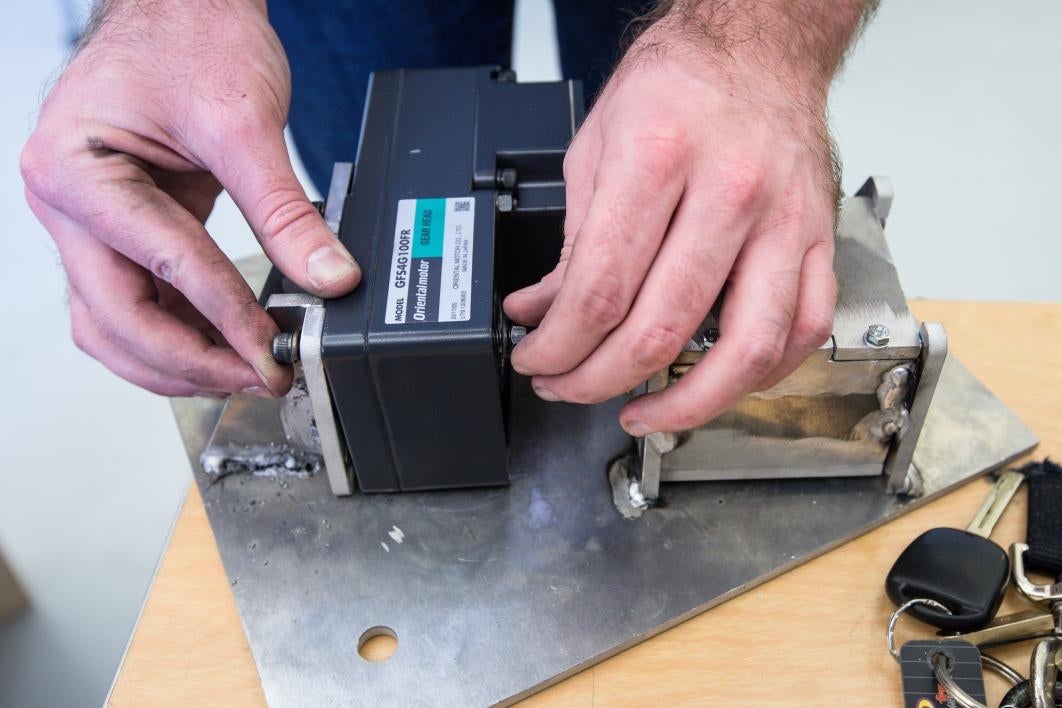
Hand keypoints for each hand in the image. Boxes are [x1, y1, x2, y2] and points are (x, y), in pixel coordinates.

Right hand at [20, 0, 359, 396]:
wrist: (183, 6)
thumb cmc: (192, 38)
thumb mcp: (244, 123)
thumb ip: (288, 211)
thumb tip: (328, 277)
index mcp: (75, 169)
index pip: (160, 265)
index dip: (222, 318)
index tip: (271, 350)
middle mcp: (66, 204)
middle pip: (116, 318)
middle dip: (190, 361)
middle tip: (257, 376)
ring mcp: (87, 223)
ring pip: (114, 326)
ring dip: (175, 362)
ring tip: (242, 373)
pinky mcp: (118, 232)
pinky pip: (137, 302)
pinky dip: (177, 332)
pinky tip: (223, 346)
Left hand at [504, 11, 843, 434]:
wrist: (761, 45)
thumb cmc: (679, 82)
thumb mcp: (596, 146)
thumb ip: (570, 239)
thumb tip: (540, 309)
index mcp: (658, 159)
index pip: (599, 290)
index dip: (557, 347)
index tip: (537, 360)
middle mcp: (730, 193)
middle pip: (660, 329)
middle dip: (597, 380)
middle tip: (567, 387)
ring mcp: (784, 222)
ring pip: (745, 350)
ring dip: (685, 404)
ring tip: (643, 414)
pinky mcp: (820, 240)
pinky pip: (803, 331)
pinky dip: (759, 376)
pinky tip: (719, 383)